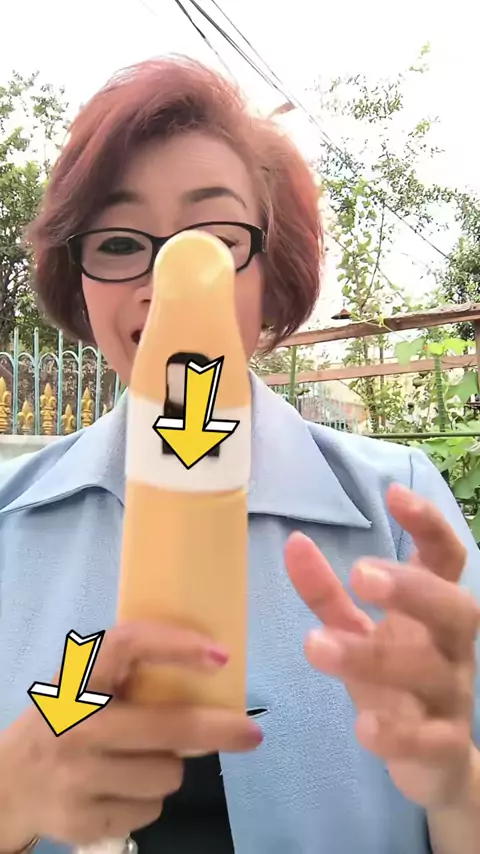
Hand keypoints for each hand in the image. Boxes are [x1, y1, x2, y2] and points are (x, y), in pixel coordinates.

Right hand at [0, 621, 261, 846]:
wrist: (6, 786)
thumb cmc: (64, 724)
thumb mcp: (84, 689)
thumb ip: (128, 678)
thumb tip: (211, 671)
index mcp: (77, 681)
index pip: (128, 645)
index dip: (176, 645)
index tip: (220, 655)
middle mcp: (76, 725)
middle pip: (168, 728)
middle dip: (218, 730)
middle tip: (251, 733)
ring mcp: (76, 777)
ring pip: (166, 776)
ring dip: (167, 770)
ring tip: (137, 762)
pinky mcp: (81, 821)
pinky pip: (149, 810)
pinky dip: (146, 801)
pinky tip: (118, 790)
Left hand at [286, 483, 479, 809]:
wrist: (436, 763)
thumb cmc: (395, 682)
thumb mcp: (359, 632)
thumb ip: (327, 592)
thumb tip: (294, 541)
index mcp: (435, 611)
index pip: (447, 559)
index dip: (429, 524)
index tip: (394, 495)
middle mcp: (452, 647)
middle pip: (455, 608)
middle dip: (412, 588)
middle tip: (361, 574)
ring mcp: (452, 697)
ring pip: (429, 671)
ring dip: (375, 657)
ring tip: (316, 645)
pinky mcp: (444, 747)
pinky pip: (430, 739)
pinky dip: (399, 733)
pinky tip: (362, 725)